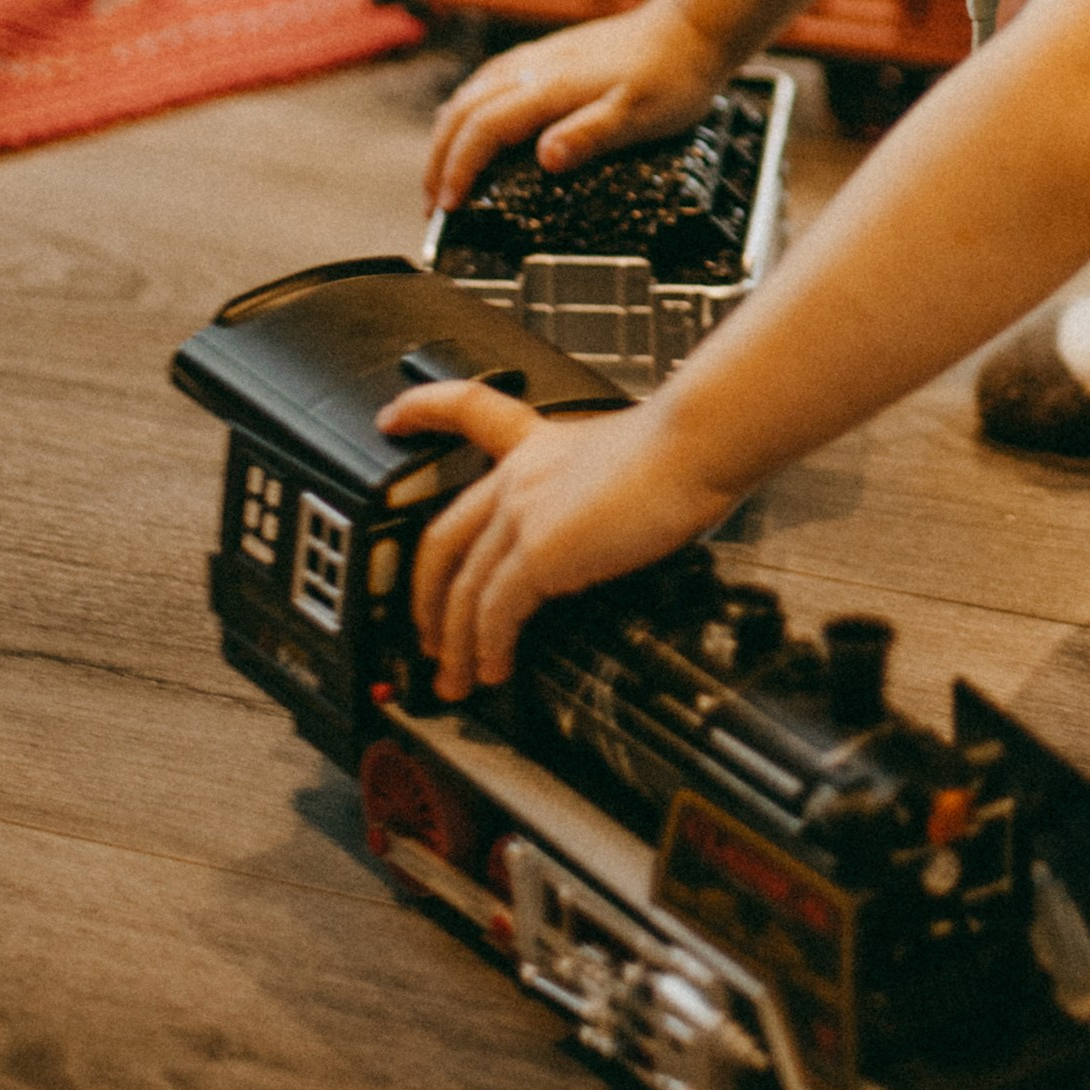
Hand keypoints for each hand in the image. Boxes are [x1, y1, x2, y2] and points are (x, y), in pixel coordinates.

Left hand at [377, 380, 734, 697]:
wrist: (696, 443)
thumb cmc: (686, 447)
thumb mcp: (631, 457)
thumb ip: (605, 489)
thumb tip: (617, 526)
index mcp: (541, 443)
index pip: (469, 411)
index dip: (423, 412)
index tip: (393, 416)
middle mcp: (520, 475)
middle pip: (442, 537)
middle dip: (424, 596)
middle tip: (427, 635)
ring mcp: (522, 512)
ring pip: (461, 588)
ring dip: (455, 643)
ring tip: (457, 677)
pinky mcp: (537, 551)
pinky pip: (493, 613)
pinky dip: (487, 648)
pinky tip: (495, 668)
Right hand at [423, 0, 734, 211]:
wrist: (692, 27)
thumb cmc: (672, 76)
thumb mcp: (640, 115)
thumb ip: (591, 135)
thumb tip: (545, 159)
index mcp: (550, 86)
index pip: (483, 129)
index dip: (459, 169)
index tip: (449, 207)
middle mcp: (535, 67)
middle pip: (463, 110)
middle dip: (439, 158)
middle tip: (433, 204)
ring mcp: (540, 57)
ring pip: (471, 91)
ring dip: (447, 133)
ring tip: (442, 172)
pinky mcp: (549, 54)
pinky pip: (489, 78)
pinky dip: (466, 107)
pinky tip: (471, 119)